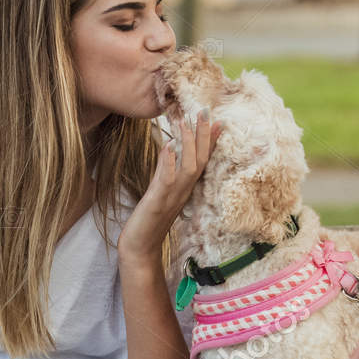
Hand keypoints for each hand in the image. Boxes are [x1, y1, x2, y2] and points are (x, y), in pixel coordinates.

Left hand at [118, 109, 222, 265]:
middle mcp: (183, 192)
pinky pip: (166, 180)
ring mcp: (172, 197)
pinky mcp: (157, 202)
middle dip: (203, 136)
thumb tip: (171, 148)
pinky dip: (169, 163)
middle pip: (199, 160)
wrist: (140, 247)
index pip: (201, 161)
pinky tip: (169, 146)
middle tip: (205, 111)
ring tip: (185, 121)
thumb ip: (166, 171)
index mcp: (185, 189)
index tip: (218, 121)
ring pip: (188, 168)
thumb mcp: (159, 190)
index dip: (210, 142)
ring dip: (188, 144)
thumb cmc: (149, 220)